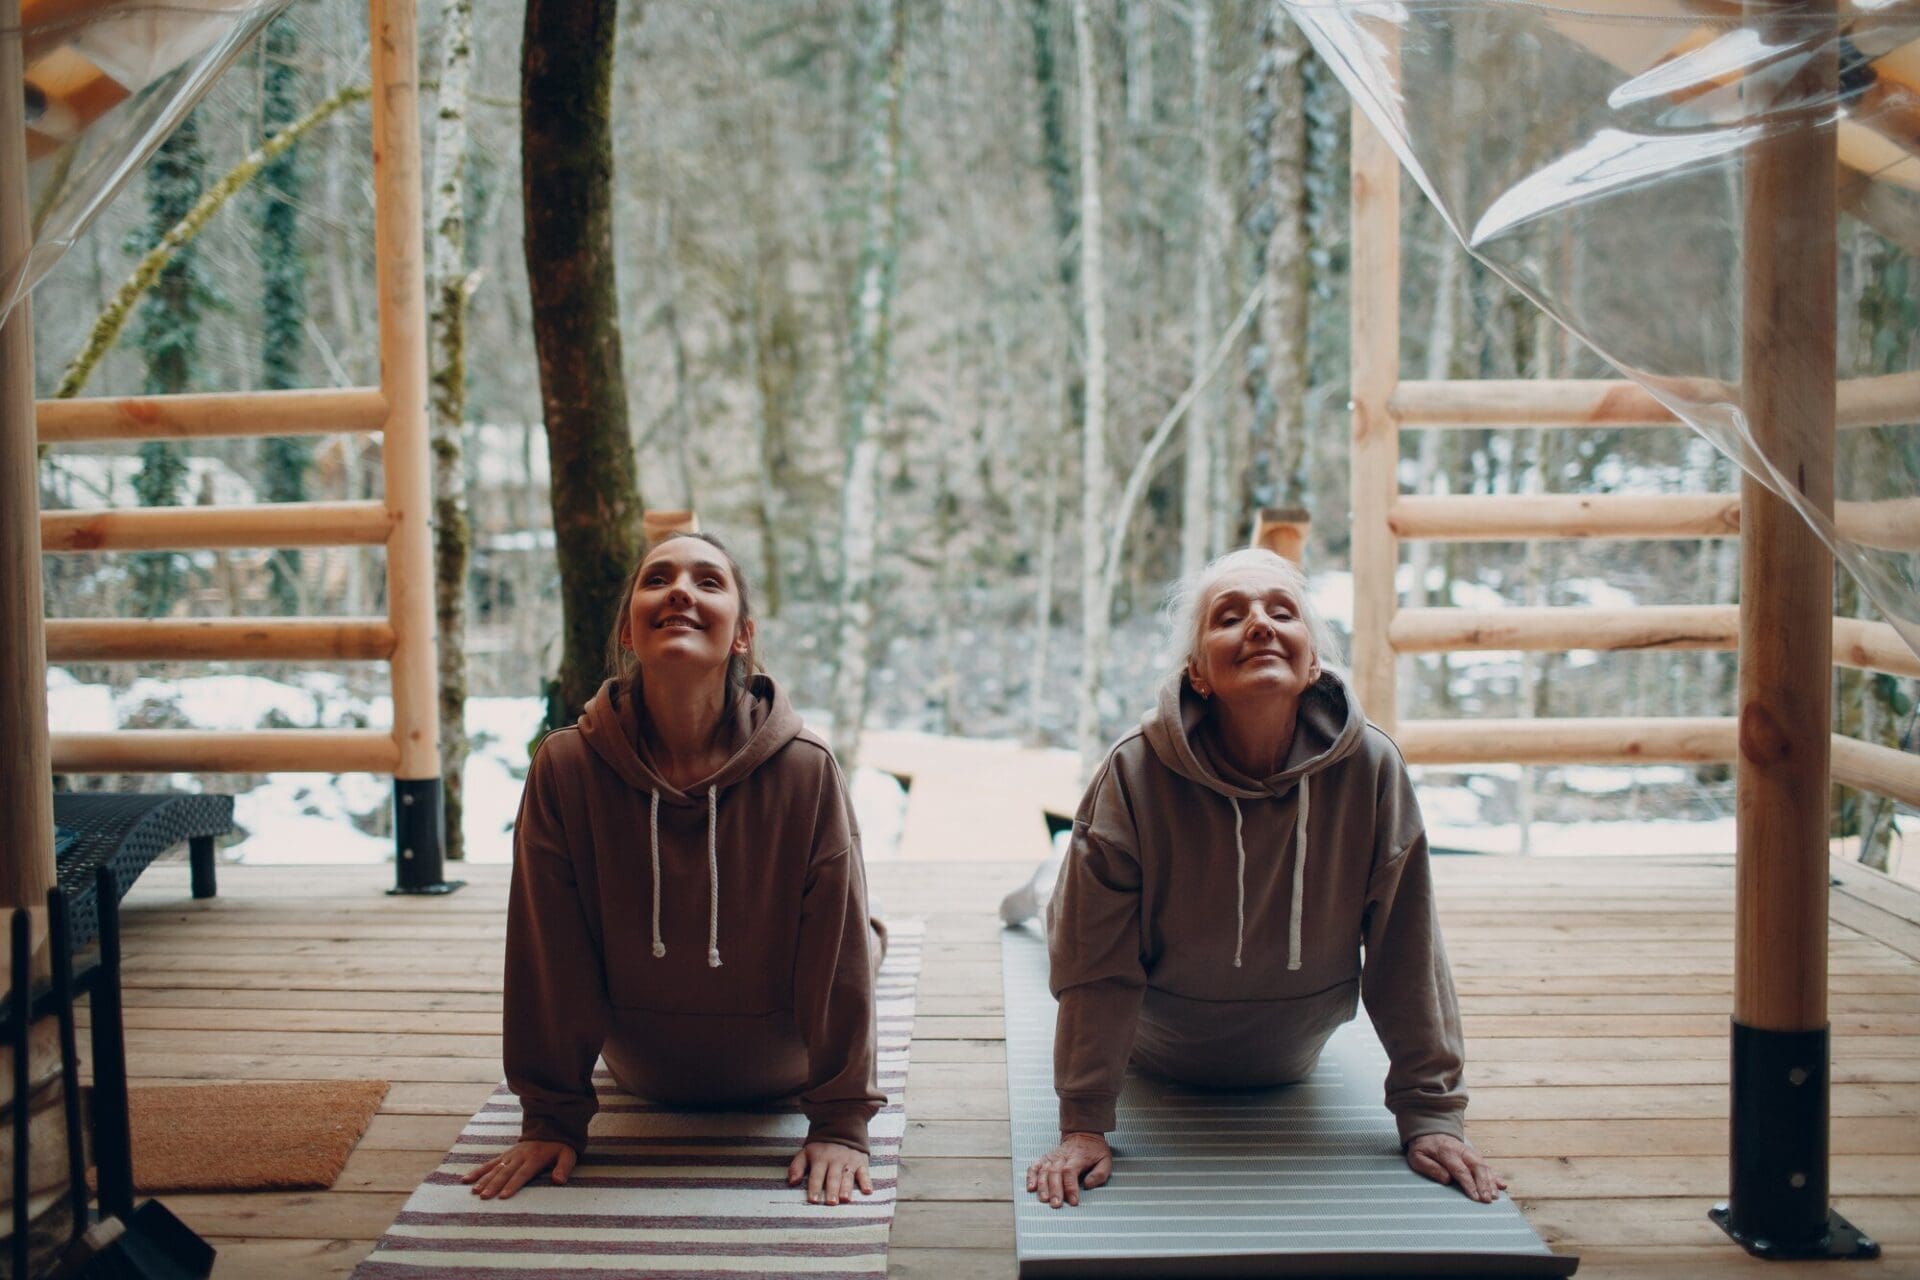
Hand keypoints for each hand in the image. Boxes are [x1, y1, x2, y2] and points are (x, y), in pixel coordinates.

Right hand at [461, 1139, 576, 1199]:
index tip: (503, 1196)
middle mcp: (520, 1156)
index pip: (523, 1173)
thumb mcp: (568, 1155)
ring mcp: (510, 1155)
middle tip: (484, 1197)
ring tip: (474, 1191)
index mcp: (535, 1158)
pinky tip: (466, 1180)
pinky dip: (477, 1171)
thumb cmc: (559, 1146)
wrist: (550, 1127)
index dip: (513, 1185)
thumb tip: (558, 1181)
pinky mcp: (504, 1155)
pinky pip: (489, 1164)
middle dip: (494, 1185)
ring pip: (495, 1168)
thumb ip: (564, 1168)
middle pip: (505, 1172)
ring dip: (483, 1180)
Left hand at [787, 1141, 872, 1204]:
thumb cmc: (821, 1147)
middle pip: (833, 1177)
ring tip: (845, 1199)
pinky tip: (867, 1191)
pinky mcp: (861, 1161)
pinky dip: (866, 1181)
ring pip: (848, 1176)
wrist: (841, 1126)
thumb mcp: (806, 1152)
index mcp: (820, 1158)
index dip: (814, 1187)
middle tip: (831, 1202)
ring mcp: (849, 1161)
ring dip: (846, 1188)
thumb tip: (792, 1182)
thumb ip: (797, 1167)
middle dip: (832, 1190)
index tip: (813, 1200)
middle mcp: (835, 1160)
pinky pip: (864, 1172)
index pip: (816, 1175)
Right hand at [1025, 1131, 1111, 1207]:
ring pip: (1044, 1171)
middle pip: (1055, 1172)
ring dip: (1042, 1186)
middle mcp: (1062, 1157)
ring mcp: (1052, 1157)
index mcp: (1077, 1157)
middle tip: (1056, 1204)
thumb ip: (1099, 1174)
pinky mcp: (1045, 1158)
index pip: (1070, 1172)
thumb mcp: (1105, 1160)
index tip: (1073, 1201)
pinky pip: (1035, 1166)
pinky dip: (1031, 1176)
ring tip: (1044, 1199)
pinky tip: (1031, 1187)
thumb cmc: (1094, 1150)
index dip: (1070, 1187)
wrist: (1083, 1133)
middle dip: (1054, 1189)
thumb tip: (1088, 1185)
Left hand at [1406, 1133, 1505, 1202]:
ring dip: (1491, 1181)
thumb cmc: (1423, 1148)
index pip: (1460, 1169)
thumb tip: (1447, 1180)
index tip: (1475, 1197)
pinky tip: (1501, 1185)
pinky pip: (1486, 1165)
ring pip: (1484, 1166)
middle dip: (1484, 1184)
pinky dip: (1494, 1175)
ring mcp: (1469, 1152)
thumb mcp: (1417, 1157)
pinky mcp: (1474, 1156)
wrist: (1429, 1132)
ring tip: (1495, 1196)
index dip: (1469, 1184)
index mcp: (1446, 1151)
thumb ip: (1430, 1168)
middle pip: (1476, 1166)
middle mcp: (1461, 1150)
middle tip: (1487, 1199)